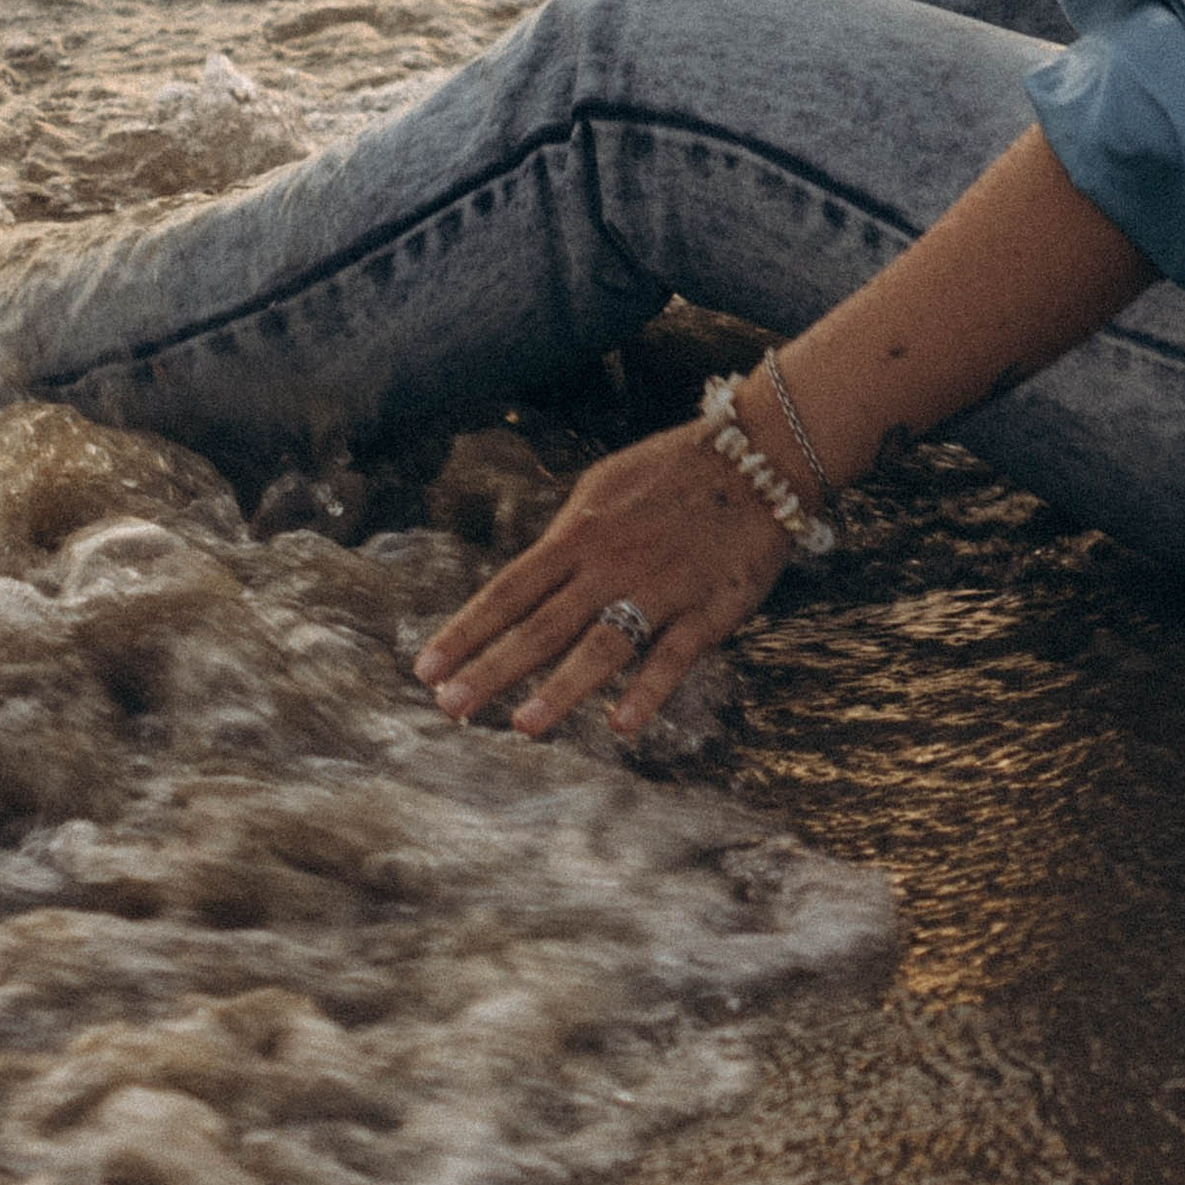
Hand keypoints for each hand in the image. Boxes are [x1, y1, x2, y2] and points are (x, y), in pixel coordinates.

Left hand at [412, 421, 803, 741]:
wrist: (758, 457)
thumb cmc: (672, 472)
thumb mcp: (602, 489)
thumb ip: (565, 539)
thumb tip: (527, 582)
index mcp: (578, 535)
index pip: (509, 591)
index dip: (466, 632)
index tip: (427, 668)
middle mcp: (610, 564)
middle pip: (542, 625)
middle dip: (492, 668)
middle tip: (449, 708)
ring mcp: (659, 589)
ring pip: (602, 645)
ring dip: (561, 688)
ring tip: (523, 727)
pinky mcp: (709, 610)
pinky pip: (674, 656)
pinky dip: (649, 690)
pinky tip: (622, 724)